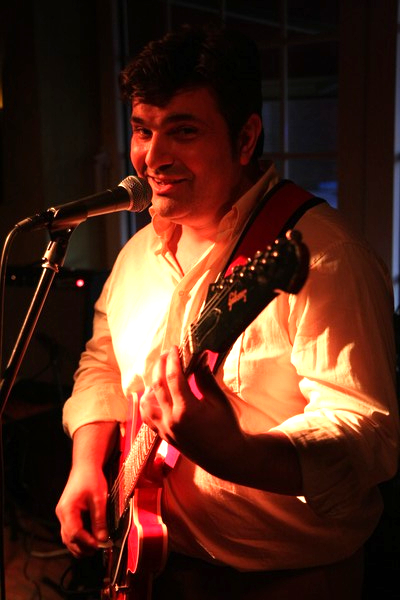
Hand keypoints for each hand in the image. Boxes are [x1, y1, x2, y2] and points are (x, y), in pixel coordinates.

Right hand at [55, 463, 108, 556]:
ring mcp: (63, 515)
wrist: (85, 466)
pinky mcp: (67, 514)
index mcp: (67, 510)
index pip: (74, 533)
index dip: (86, 542)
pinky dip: (79, 538)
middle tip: (99, 549)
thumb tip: (103, 539)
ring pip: (68, 538)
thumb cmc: (92, 479)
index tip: (100, 546)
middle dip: (83, 547)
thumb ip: (100, 520)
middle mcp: (61, 514)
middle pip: (68, 539)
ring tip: (95, 547)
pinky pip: (70, 531)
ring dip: (80, 545)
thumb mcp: (99, 499)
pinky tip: (90, 539)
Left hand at [140, 346, 302, 493]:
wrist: (226, 457)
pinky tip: (156, 394)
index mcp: (186, 410)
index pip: (173, 377)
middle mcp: (171, 420)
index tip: (175, 348)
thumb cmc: (226, 427)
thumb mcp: (219, 401)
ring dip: (151, 384)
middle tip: (167, 354)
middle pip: (157, 385)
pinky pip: (147, 417)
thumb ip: (205, 378)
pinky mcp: (163, 436)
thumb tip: (199, 357)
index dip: (173, 359)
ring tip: (161, 373)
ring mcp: (165, 429)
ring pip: (146, 401)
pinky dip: (148, 403)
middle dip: (160, 365)